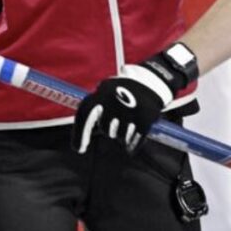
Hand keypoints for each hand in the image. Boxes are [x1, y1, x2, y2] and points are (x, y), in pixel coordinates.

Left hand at [73, 44, 197, 153]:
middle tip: (119, 119)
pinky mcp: (144, 119)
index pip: (85, 117)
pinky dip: (134, 144)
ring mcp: (130, 110)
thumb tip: (85, 135)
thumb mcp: (106, 90)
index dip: (79, 135)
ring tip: (130, 120)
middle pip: (106, 130)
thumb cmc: (124, 89)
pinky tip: (134, 141)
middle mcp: (114, 101)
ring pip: (120, 137)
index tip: (80, 149)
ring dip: (124, 134)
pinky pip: (134, 142)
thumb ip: (95, 108)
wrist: (151, 81)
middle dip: (111, 129)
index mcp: (101, 93)